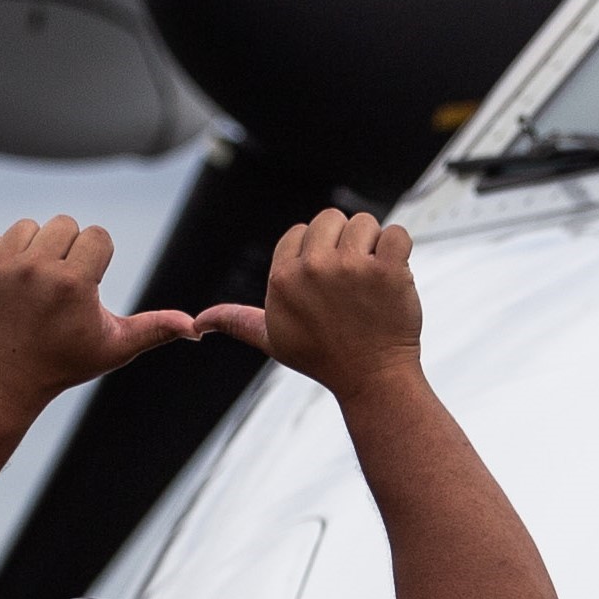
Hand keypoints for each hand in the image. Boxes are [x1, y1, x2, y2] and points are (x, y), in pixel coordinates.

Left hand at [0, 213, 196, 415]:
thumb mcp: (114, 348)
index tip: (86, 286)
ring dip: (34, 250)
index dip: (96, 259)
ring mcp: (0, 267)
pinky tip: (8, 289)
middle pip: (64, 224)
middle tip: (59, 287)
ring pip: (28, 227)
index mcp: (74, 283)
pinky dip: (2, 258)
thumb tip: (197, 327)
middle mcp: (36, 269)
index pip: (97, 235)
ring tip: (33, 286)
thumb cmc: (64, 362)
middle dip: (67, 250)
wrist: (2, 379)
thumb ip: (155, 328)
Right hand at [198, 210, 423, 391]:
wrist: (373, 380)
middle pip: (331, 218)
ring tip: (373, 282)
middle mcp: (312, 268)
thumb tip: (196, 324)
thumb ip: (237, 321)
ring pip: (365, 222)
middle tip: (353, 281)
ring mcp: (351, 268)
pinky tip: (394, 276)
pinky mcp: (388, 271)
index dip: (319, 252)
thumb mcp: (273, 340)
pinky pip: (398, 233)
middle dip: (345, 242)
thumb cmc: (324, 359)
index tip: (328, 284)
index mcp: (282, 277)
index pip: (300, 230)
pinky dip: (401, 249)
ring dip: (375, 247)